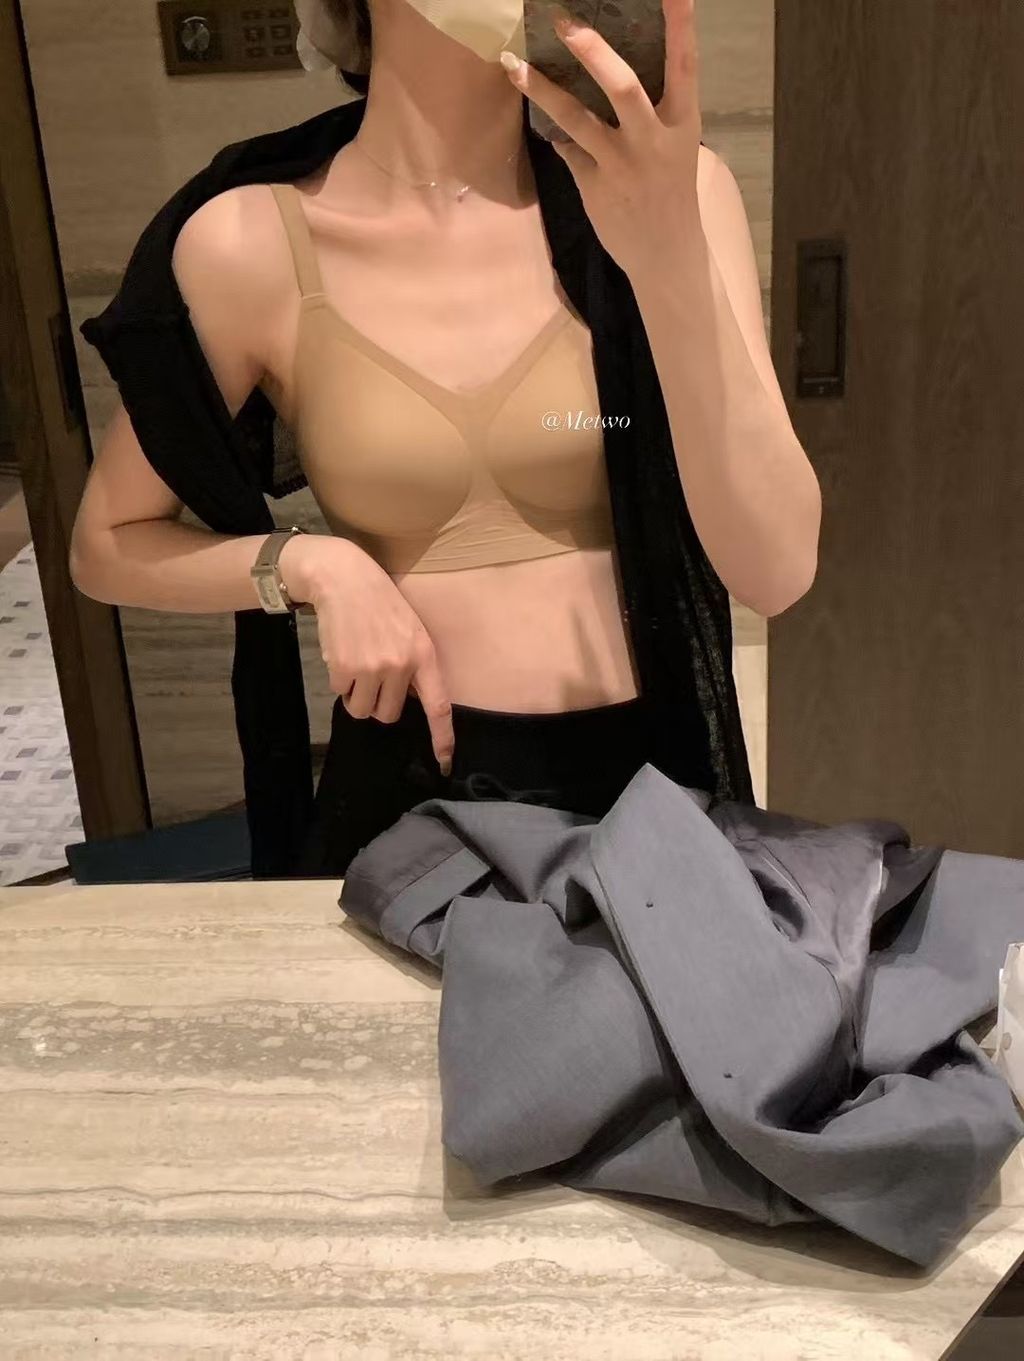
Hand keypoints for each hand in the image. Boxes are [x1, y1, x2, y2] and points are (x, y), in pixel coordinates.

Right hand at [280, 534, 454, 775]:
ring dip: (356, 695)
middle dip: (377, 703)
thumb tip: (413, 698)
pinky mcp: (345, 667)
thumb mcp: (411, 629)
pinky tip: (342, 652)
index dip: (442, 737)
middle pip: (388, 714)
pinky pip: (340, 692)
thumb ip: (415, 664)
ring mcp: (373, 667)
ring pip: (362, 709)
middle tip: (372, 678)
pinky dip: (338, 679)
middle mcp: (401, 665)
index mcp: (424, 655)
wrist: (344, 578)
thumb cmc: (380, 603)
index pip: (438, 706)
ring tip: (356, 664)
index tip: (444, 762)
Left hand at [501, 0, 703, 281]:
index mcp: (682, 124)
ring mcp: (620, 165)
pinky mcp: (594, 186)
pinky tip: (538, 110)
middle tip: (566, 23)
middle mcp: (652, 141)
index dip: (682, 26)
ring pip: (576, 120)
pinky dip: (554, 129)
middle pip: (624, 88)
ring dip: (542, 90)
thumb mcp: (674, 147)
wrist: (665, 255)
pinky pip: (566, 148)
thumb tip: (607, 72)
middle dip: (594, 53)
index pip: (685, 66)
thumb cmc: (670, 193)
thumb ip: (652, 112)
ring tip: (513, 65)